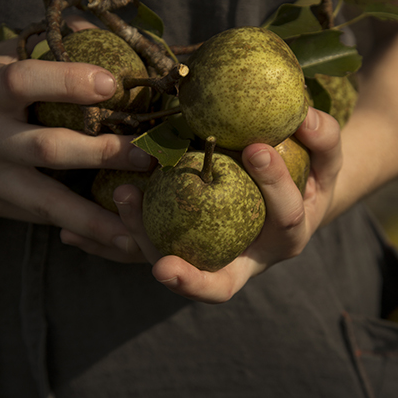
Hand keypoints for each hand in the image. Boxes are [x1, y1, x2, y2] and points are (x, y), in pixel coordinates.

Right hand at [0, 28, 153, 247]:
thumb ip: (45, 46)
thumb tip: (100, 31)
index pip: (23, 82)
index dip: (67, 81)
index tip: (114, 82)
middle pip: (46, 148)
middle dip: (102, 154)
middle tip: (148, 156)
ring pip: (45, 201)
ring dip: (95, 218)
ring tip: (135, 231)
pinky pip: (39, 217)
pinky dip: (78, 227)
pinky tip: (113, 236)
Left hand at [60, 107, 341, 301]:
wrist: (290, 197)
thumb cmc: (309, 173)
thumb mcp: (326, 156)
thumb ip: (322, 137)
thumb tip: (305, 113)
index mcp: (288, 236)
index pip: (285, 218)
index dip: (274, 187)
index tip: (256, 148)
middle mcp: (247, 261)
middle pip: (219, 284)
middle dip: (191, 279)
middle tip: (162, 265)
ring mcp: (210, 260)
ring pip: (173, 267)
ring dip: (141, 245)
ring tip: (119, 201)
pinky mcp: (178, 251)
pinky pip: (143, 252)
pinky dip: (109, 245)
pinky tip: (71, 235)